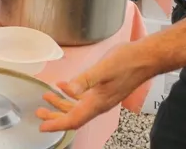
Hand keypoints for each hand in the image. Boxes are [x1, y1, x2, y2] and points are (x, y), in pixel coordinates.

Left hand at [37, 42, 153, 131]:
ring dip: (61, 104)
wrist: (146, 58)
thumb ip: (85, 79)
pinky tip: (63, 86)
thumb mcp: (103, 69)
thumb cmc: (128, 62)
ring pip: (77, 107)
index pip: (74, 120)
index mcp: (98, 103)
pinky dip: (71, 94)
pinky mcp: (104, 89)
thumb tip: (68, 89)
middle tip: (39, 113)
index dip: (57, 125)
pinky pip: (84, 97)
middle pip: (74, 117)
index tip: (43, 127)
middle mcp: (99, 103)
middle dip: (55, 117)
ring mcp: (102, 97)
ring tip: (47, 97)